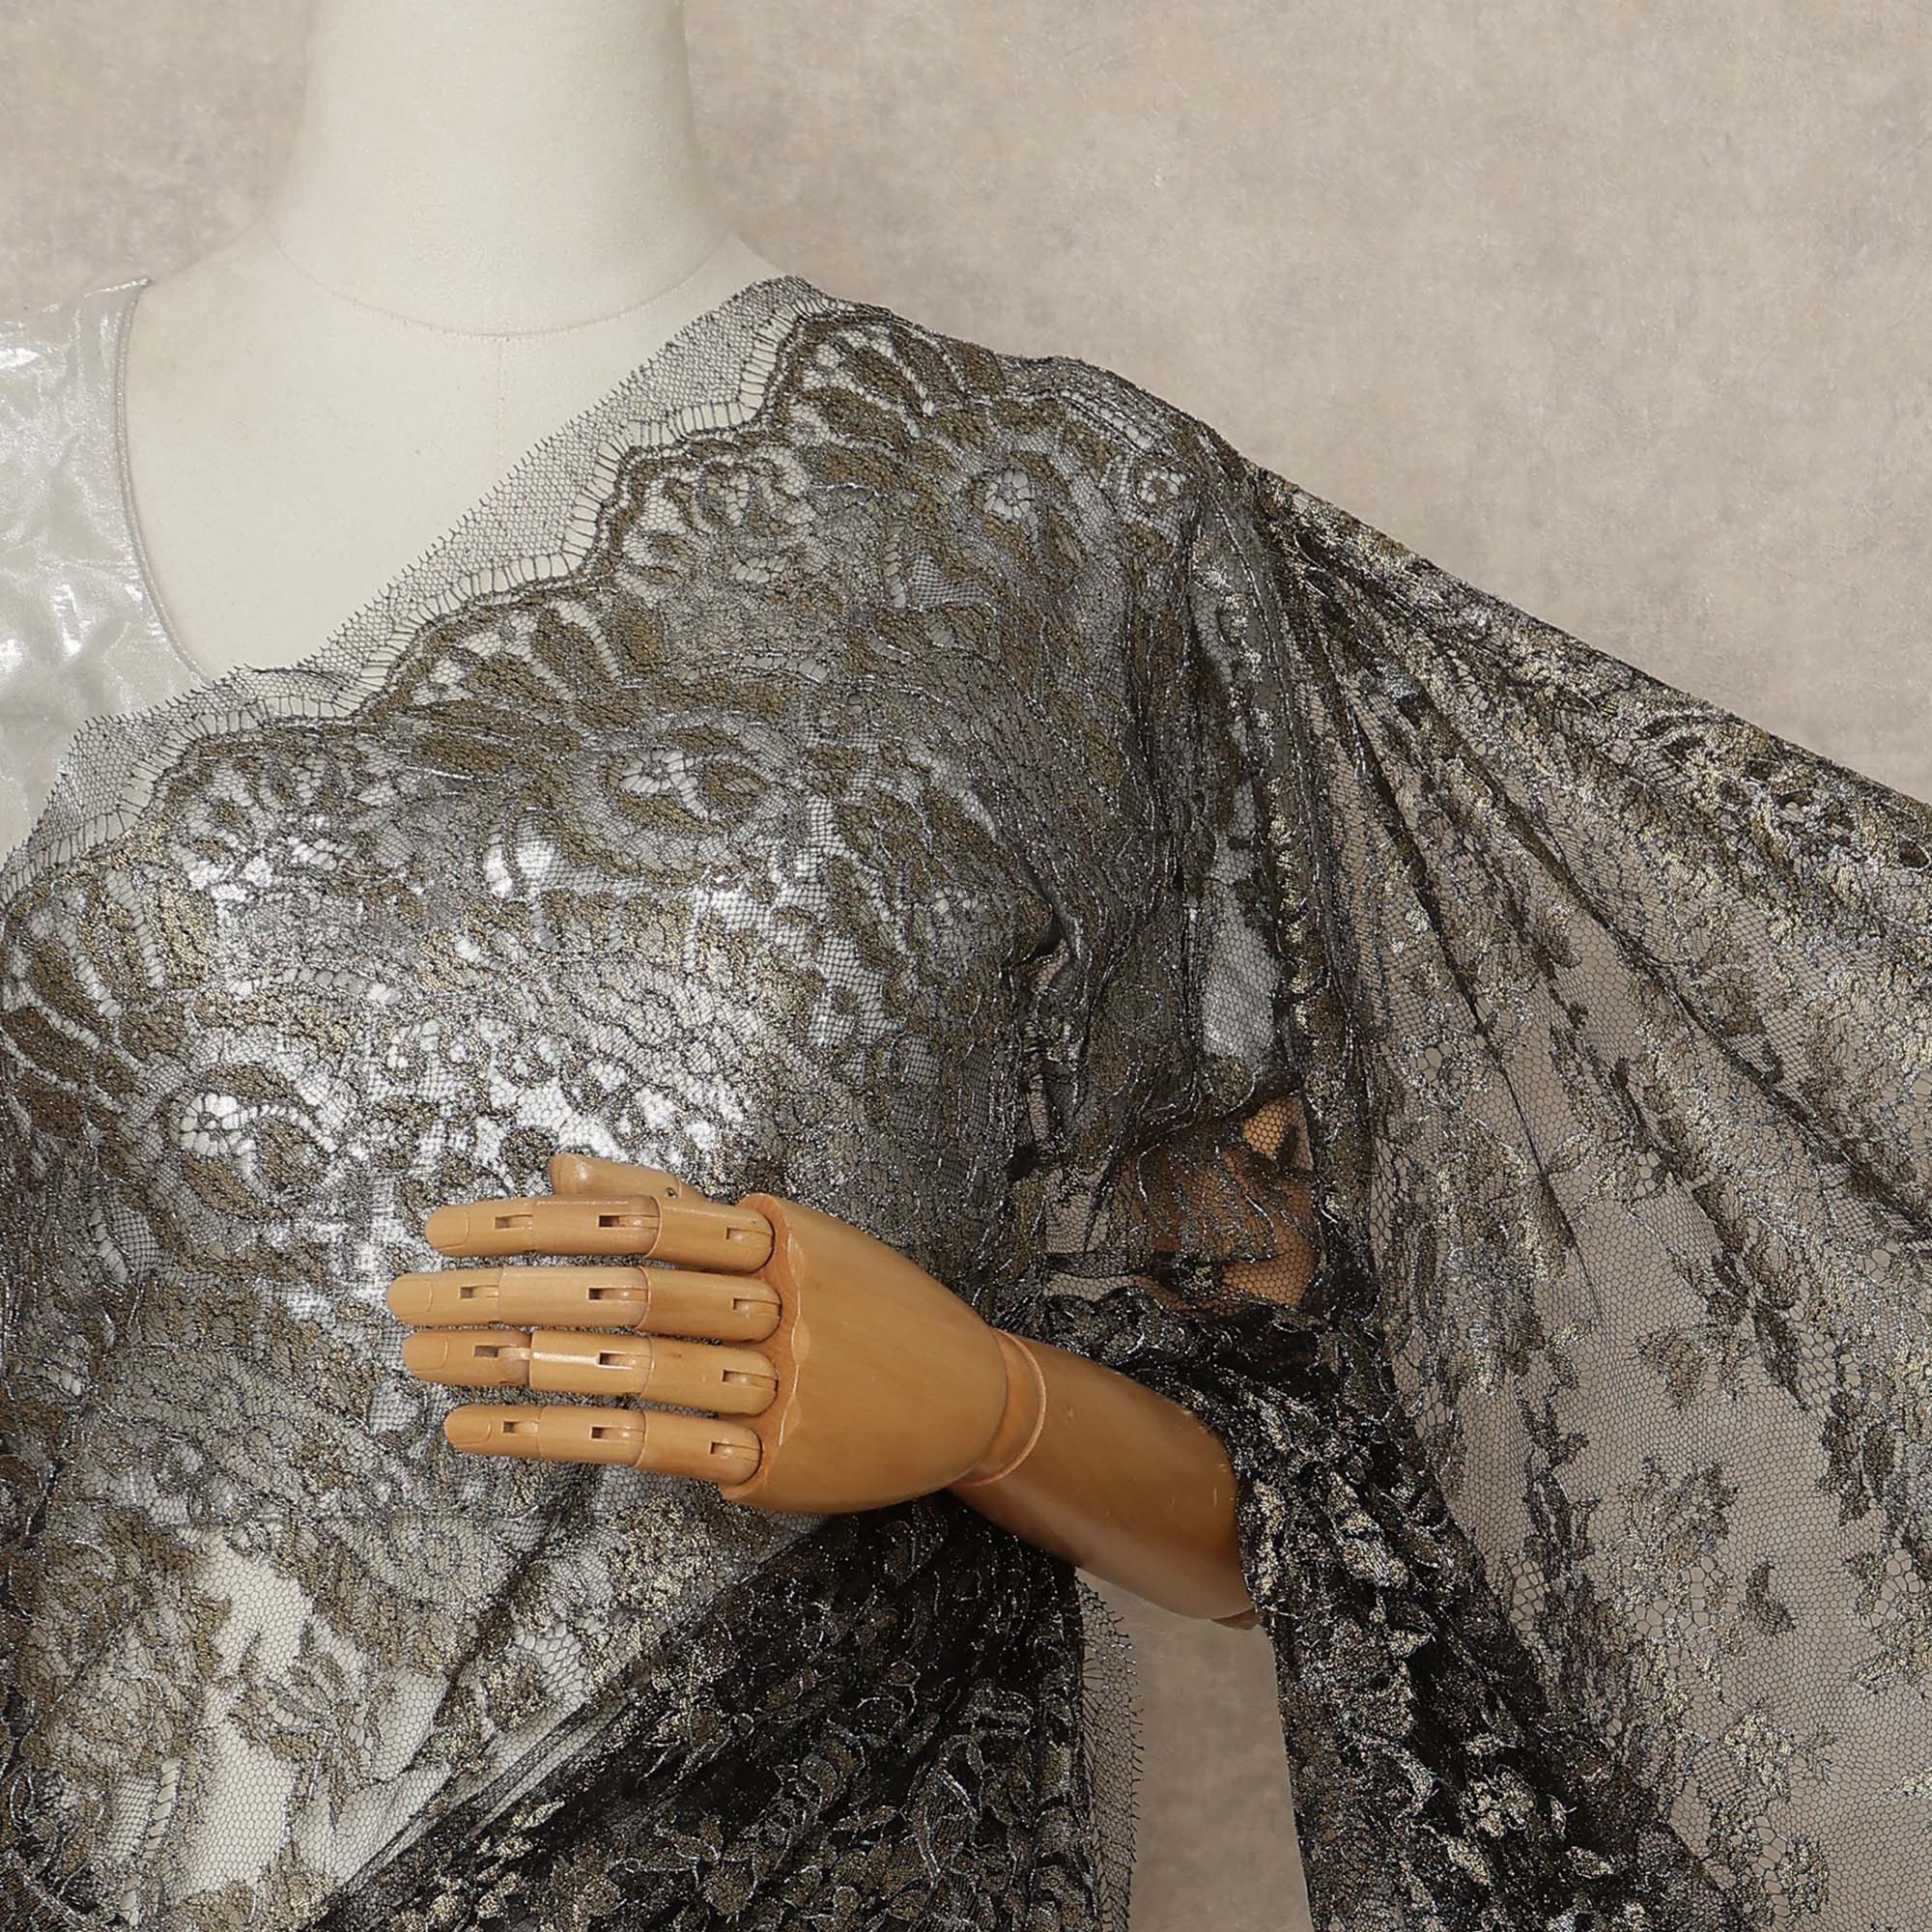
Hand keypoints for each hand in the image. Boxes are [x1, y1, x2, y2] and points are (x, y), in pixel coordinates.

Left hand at [385, 1151, 1025, 1513]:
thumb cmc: (865, 1308)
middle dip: (503, 1289)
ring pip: (627, 1365)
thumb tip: (562, 1166)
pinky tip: (481, 1432)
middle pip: (620, 1289)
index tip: (443, 1223)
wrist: (971, 1396)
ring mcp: (777, 1384)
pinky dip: (557, 1436)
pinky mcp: (771, 1461)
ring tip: (422, 1360)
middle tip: (400, 1294)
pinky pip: (647, 1447)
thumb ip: (674, 1203)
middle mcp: (775, 1302)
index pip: (636, 1219)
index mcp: (772, 1235)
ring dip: (514, 1363)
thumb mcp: (785, 1236)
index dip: (535, 1221)